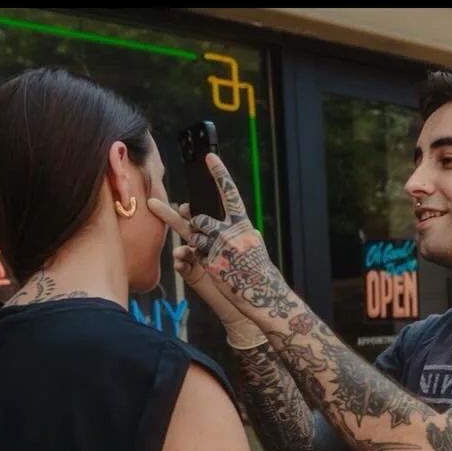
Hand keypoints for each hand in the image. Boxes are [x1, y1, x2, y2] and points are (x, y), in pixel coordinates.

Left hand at [149, 154, 292, 322]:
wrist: (262, 293)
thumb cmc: (255, 267)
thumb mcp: (250, 243)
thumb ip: (234, 229)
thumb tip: (219, 219)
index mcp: (242, 224)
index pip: (229, 193)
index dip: (220, 174)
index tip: (209, 158)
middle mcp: (231, 232)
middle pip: (198, 217)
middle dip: (190, 220)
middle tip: (191, 221)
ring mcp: (220, 248)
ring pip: (193, 235)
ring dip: (195, 241)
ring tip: (210, 251)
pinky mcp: (211, 263)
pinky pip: (194, 253)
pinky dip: (197, 256)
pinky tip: (211, 264)